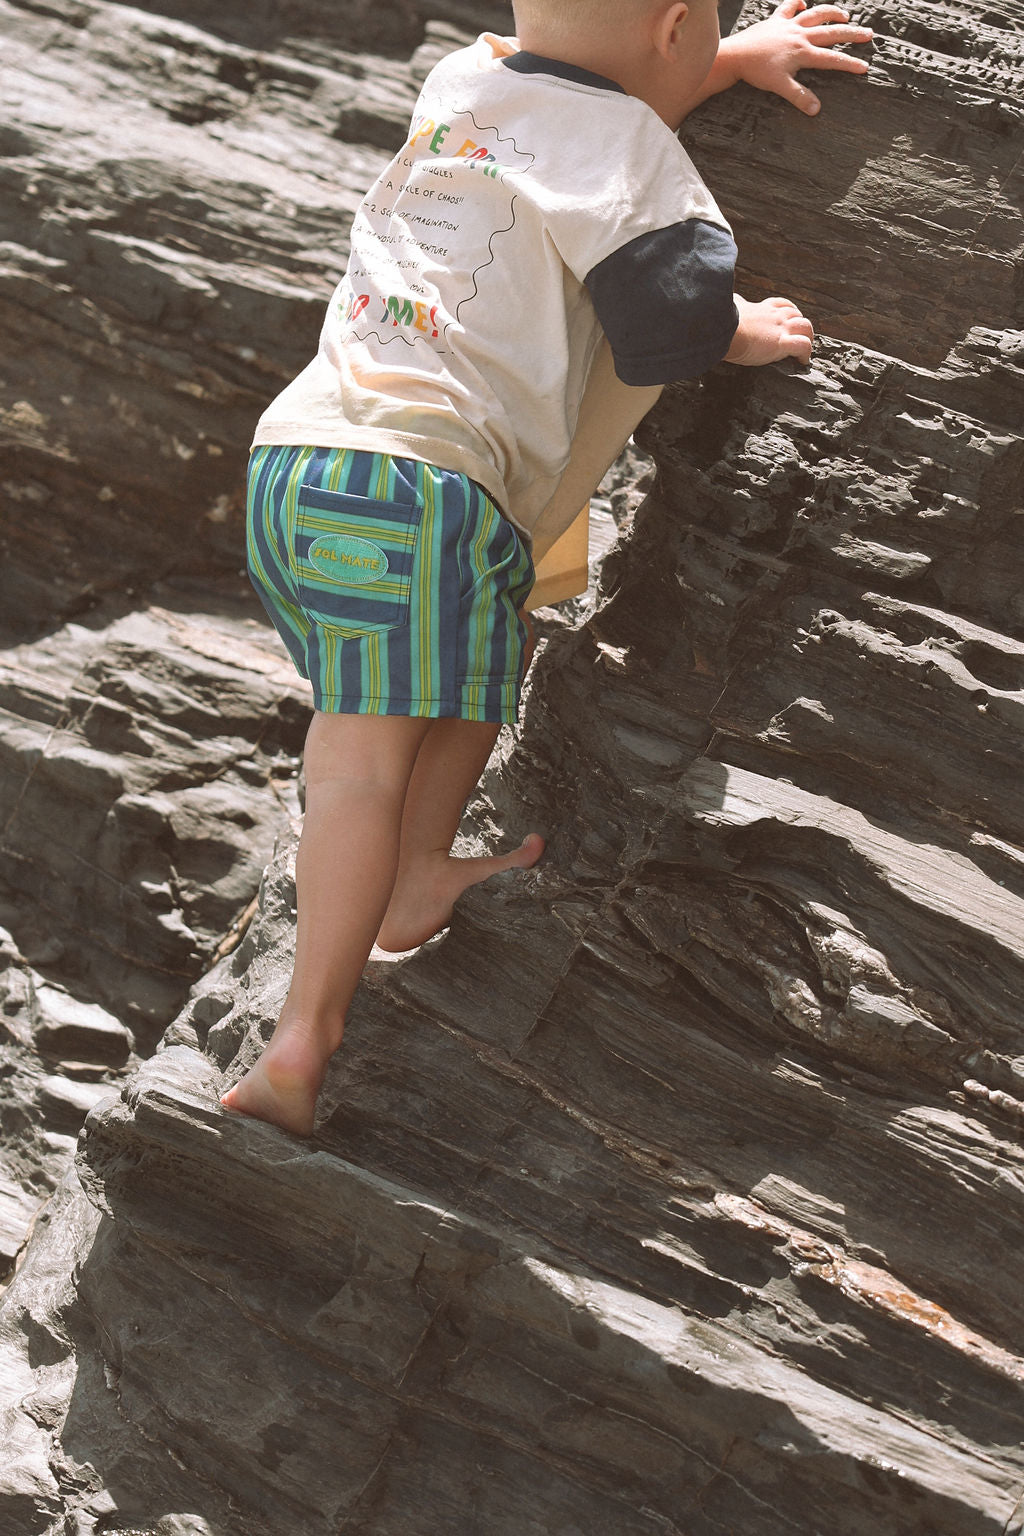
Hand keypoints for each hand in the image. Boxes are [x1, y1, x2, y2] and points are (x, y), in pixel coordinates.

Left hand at [720, 0, 873, 115]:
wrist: (736, 55)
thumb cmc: (757, 71)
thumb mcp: (780, 86)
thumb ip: (799, 97)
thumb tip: (816, 110)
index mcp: (803, 53)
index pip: (832, 59)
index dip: (849, 64)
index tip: (864, 67)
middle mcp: (800, 35)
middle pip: (831, 33)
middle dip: (851, 35)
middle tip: (868, 34)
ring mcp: (789, 25)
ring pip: (816, 14)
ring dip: (832, 13)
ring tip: (845, 16)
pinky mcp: (776, 20)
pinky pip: (789, 7)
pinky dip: (797, 4)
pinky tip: (803, 4)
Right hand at [725, 295, 814, 365]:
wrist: (724, 330)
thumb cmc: (723, 320)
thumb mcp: (732, 306)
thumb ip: (736, 303)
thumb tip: (731, 298)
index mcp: (763, 307)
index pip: (782, 304)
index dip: (789, 312)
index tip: (788, 321)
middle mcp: (776, 315)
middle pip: (798, 315)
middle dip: (801, 326)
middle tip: (799, 338)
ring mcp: (781, 328)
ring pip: (806, 327)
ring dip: (808, 337)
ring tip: (804, 351)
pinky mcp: (781, 343)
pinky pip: (803, 346)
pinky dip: (806, 354)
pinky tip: (802, 361)